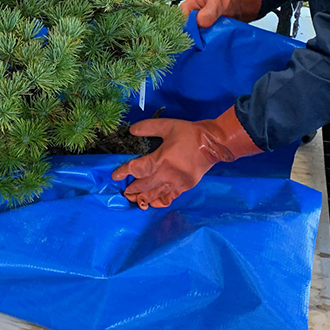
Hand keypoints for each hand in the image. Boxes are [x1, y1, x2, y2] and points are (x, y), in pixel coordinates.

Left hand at [112, 107, 261, 208]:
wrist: (214, 143)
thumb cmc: (189, 133)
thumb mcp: (168, 125)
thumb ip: (148, 127)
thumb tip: (131, 131)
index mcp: (163, 158)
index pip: (139, 168)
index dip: (125, 172)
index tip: (115, 176)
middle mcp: (168, 173)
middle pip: (145, 184)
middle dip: (133, 189)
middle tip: (124, 192)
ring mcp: (177, 182)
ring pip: (156, 194)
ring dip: (143, 198)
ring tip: (133, 200)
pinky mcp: (185, 187)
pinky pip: (170, 197)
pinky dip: (159, 202)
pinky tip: (152, 204)